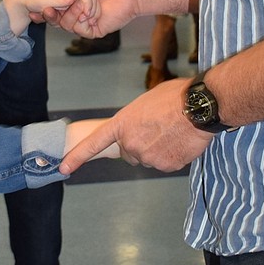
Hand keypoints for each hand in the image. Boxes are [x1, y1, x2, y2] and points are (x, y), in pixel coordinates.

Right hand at [43, 0, 136, 37]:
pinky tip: (88, 13)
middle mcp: (73, 9)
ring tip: (81, 2)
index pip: (49, 5)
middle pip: (53, 18)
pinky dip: (81, 21)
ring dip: (71, 13)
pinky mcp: (92, 30)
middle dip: (48, 15)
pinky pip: (79, 30)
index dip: (40, 7)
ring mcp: (83, 21)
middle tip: (46, 10)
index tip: (32, 8)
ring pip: (65, 24)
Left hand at [60, 78, 211, 175]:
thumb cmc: (175, 97)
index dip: (77, 156)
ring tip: (172, 131)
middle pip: (130, 152)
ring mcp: (147, 157)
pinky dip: (172, 156)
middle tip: (158, 129)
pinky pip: (165, 164)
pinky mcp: (165, 166)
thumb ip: (134, 121)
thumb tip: (139, 130)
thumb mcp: (145, 103)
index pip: (94, 144)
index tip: (63, 167)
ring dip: (158, 150)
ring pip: (149, 159)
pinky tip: (181, 140)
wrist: (199, 106)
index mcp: (122, 124)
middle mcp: (130, 143)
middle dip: (140, 144)